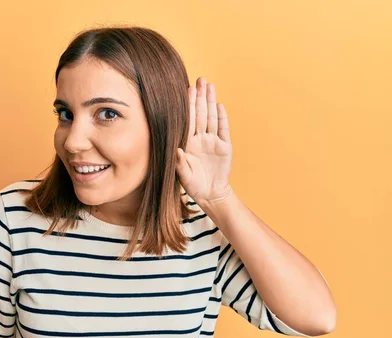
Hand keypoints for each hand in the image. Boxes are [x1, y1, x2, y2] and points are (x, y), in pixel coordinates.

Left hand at [176, 77, 233, 205]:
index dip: (187, 106)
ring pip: (211, 118)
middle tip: (199, 79)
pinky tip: (219, 105)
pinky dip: (222, 118)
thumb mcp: (183, 176)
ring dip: (211, 102)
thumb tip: (176, 150)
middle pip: (200, 114)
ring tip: (209, 86)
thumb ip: (180, 164)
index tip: (185, 90)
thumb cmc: (194, 186)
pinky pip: (223, 129)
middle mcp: (200, 139)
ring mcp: (213, 141)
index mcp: (188, 143)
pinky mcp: (225, 147)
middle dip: (199, 97)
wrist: (211, 195)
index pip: (187, 120)